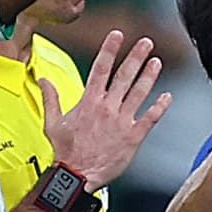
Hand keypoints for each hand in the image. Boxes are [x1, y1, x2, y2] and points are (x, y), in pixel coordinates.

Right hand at [41, 29, 168, 188]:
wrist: (77, 176)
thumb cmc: (66, 152)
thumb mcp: (53, 123)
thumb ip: (51, 99)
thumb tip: (43, 81)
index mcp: (90, 102)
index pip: (101, 68)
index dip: (110, 50)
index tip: (117, 35)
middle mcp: (108, 108)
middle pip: (124, 76)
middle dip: (136, 56)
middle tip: (146, 43)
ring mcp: (122, 121)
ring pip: (139, 93)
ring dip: (149, 75)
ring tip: (156, 62)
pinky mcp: (133, 137)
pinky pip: (150, 118)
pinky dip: (160, 107)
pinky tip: (167, 97)